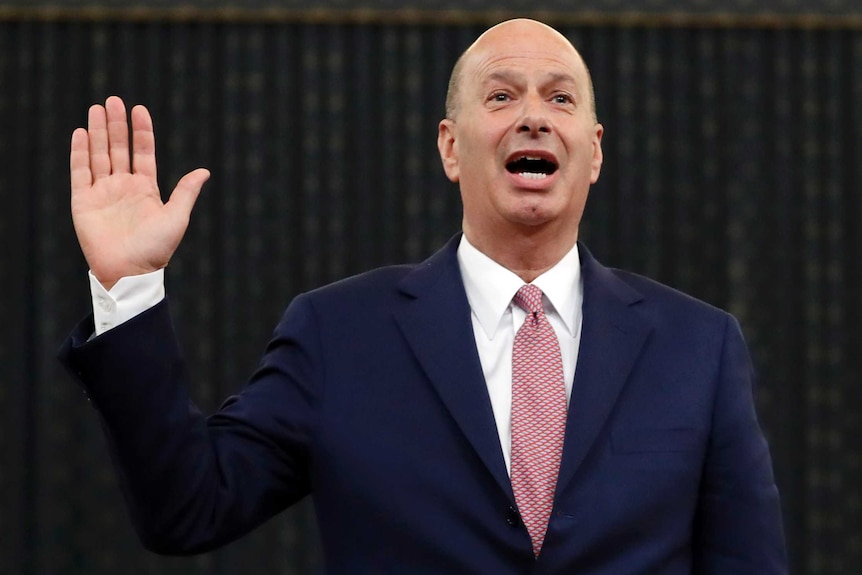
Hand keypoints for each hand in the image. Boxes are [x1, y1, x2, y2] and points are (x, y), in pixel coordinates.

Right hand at [70, 96, 209, 289]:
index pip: (143, 152)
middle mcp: (123, 187)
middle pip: (118, 148)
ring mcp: (103, 193)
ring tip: (97, 108)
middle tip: (114, 100)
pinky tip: (81, 133)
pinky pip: (80, 172)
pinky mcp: (83, 202)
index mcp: (146, 189)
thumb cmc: (156, 249)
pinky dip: (79, 152)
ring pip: (99, 155)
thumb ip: (186, 191)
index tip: (140, 109)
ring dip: (98, 132)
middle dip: (116, 125)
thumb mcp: (176, 217)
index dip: (141, 132)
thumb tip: (205, 171)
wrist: (130, 271)